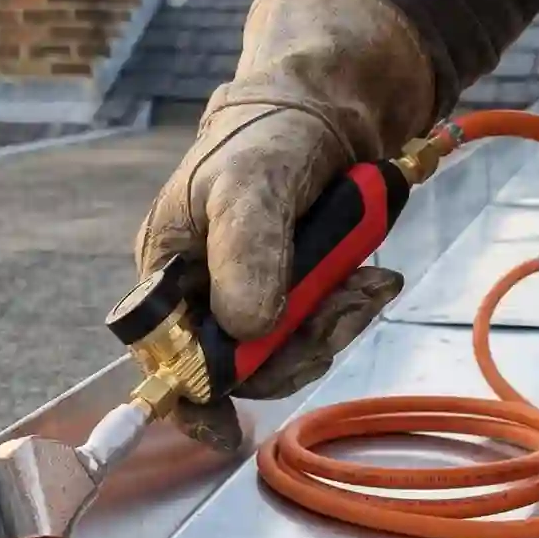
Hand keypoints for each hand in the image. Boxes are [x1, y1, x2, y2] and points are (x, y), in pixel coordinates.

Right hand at [133, 0, 436, 450]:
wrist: (331, 109)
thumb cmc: (269, 134)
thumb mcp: (252, 184)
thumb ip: (246, 251)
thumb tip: (245, 330)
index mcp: (169, 269)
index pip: (164, 352)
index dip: (189, 398)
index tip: (221, 429)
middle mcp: (206, 290)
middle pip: (239, 365)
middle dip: (295, 348)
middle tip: (343, 308)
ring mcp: (255, 293)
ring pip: (288, 352)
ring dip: (335, 326)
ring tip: (368, 282)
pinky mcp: (299, 292)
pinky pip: (323, 329)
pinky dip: (353, 310)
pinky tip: (374, 279)